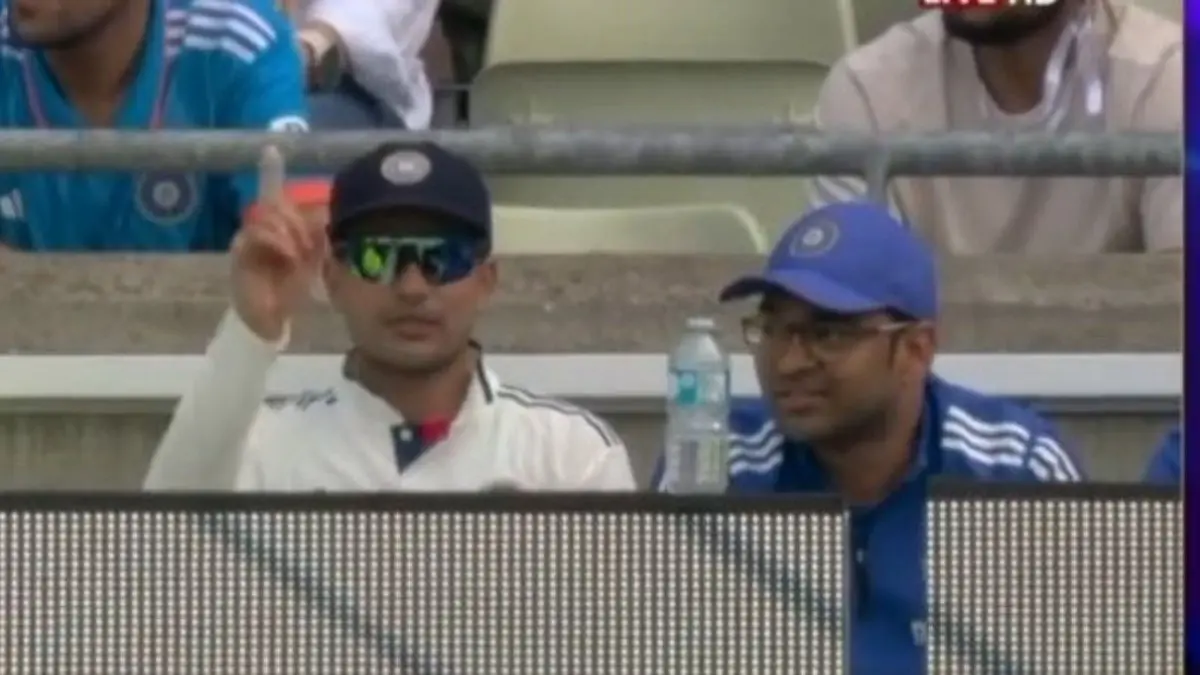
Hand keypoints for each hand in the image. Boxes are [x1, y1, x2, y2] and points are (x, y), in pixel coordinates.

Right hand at [230, 146, 326, 341]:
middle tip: (308, 244)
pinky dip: (277, 242)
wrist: (269, 320)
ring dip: (288, 231)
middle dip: (295, 219)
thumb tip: (326, 219)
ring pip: (266, 216)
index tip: (271, 148)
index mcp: (278, 228)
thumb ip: (316, 238)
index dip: (270, 171)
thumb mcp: (311, 262)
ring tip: (298, 253)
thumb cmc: (290, 291)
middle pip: (274, 203)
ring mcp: (247, 240)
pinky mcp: (240, 253)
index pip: (272, 193)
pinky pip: (256, 234)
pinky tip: (290, 255)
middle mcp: (260, 229)